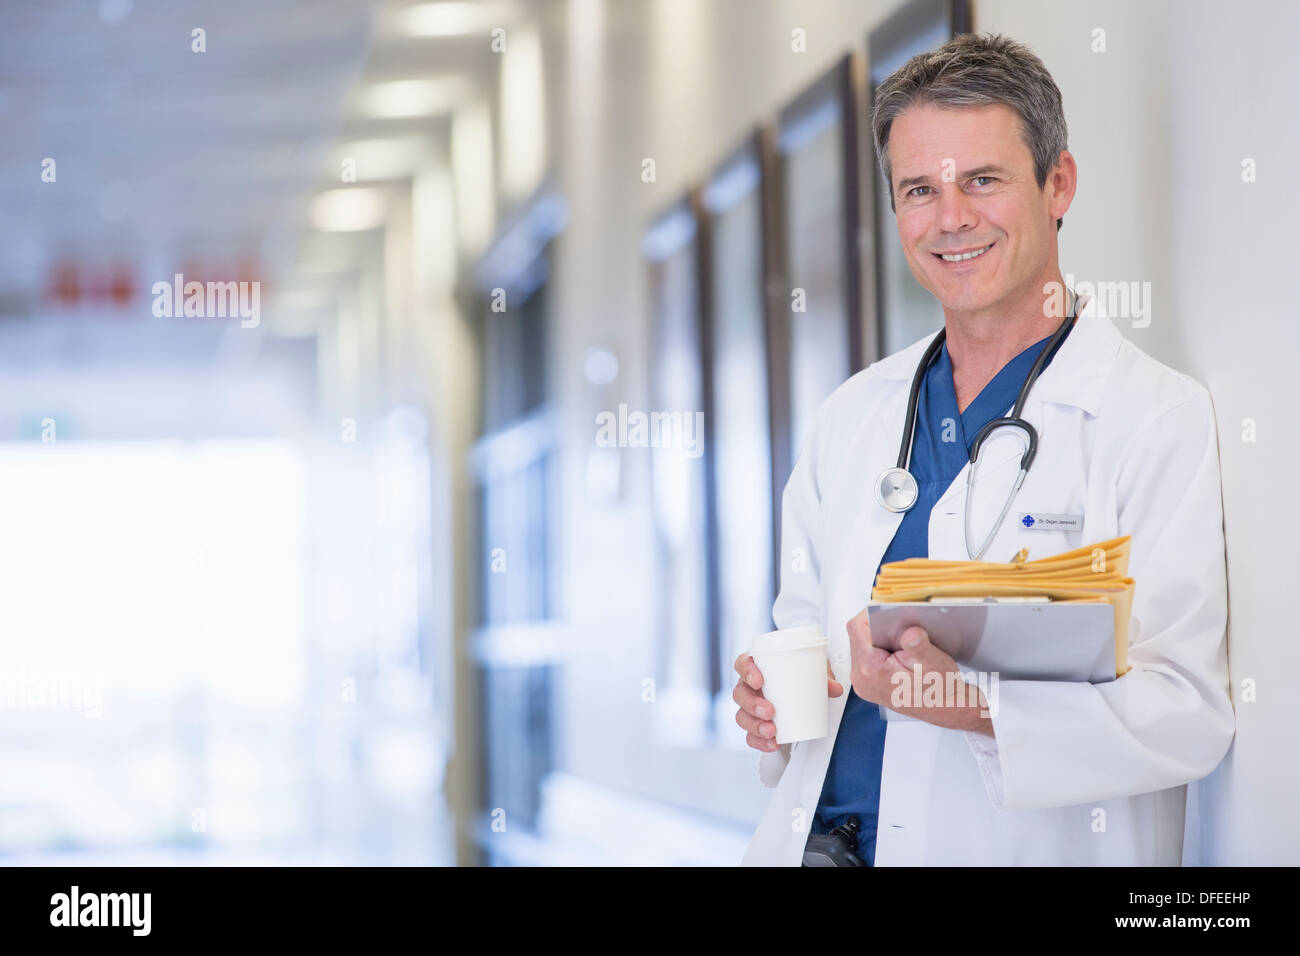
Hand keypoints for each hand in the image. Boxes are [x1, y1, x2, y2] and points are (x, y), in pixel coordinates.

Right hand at [733, 651, 842, 751]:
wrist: (802, 692)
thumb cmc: (801, 676)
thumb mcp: (814, 672)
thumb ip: (824, 678)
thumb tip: (835, 688)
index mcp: (758, 667)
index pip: (742, 663)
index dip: (746, 670)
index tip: (759, 680)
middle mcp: (749, 687)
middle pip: (739, 693)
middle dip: (752, 704)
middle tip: (770, 711)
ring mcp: (750, 707)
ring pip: (742, 716)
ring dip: (755, 725)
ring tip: (771, 731)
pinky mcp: (756, 725)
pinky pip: (750, 735)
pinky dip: (760, 742)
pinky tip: (772, 744)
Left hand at [845, 610, 993, 735]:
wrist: (945, 708)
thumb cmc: (939, 690)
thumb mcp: (933, 663)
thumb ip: (918, 646)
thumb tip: (909, 632)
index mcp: (871, 671)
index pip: (857, 629)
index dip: (871, 614)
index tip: (886, 610)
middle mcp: (861, 679)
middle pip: (858, 636)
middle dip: (877, 627)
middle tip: (898, 626)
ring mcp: (864, 682)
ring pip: (862, 645)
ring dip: (880, 637)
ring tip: (900, 639)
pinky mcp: (869, 682)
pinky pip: (868, 656)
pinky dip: (882, 649)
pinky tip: (898, 651)